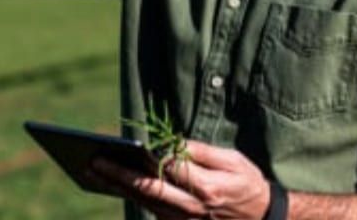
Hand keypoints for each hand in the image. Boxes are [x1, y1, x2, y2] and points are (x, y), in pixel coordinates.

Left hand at [90, 140, 271, 219]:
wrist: (262, 218)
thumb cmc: (247, 183)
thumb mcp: (233, 160)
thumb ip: (202, 152)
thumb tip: (172, 145)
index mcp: (207, 188)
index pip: (167, 171)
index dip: (144, 159)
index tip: (125, 147)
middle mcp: (192, 209)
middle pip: (148, 190)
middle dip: (118, 175)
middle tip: (94, 160)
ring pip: (145, 203)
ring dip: (119, 187)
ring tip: (95, 170)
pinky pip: (152, 211)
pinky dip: (133, 196)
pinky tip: (115, 183)